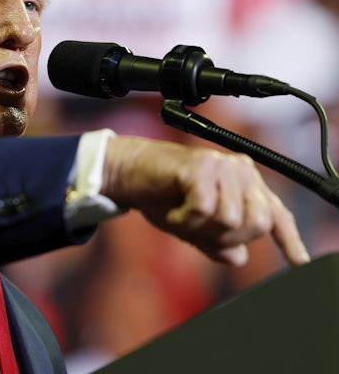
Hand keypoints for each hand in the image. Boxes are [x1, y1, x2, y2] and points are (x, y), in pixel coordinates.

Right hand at [101, 135, 310, 266]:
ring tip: (180, 216)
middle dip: (226, 236)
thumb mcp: (190, 227)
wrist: (127, 173)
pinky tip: (172, 212)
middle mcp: (240, 170)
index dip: (289, 239)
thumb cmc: (158, 196)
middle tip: (197, 228)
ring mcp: (223, 166)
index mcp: (243, 183)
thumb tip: (238, 257)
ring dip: (201, 228)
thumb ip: (215, 241)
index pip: (274, 213)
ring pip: (232, 219)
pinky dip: (185, 220)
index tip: (299, 261)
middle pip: (256, 223)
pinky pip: (206, 209)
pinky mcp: (202, 166)